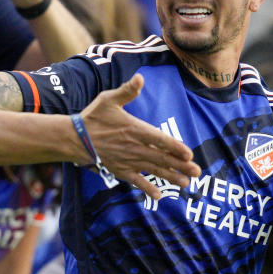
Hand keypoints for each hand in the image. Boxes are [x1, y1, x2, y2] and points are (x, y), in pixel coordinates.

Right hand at [78, 74, 199, 198]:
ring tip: (186, 183)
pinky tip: (159, 196)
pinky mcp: (120, 170)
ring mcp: (128, 161)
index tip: (189, 154)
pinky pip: (136, 182)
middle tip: (197, 172)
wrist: (75, 138)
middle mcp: (135, 147)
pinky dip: (148, 189)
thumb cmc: (93, 117)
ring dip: (171, 177)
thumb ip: (127, 91)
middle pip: (162, 157)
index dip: (176, 147)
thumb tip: (139, 77)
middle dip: (181, 166)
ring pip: (153, 170)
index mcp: (135, 130)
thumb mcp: (108, 99)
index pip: (160, 140)